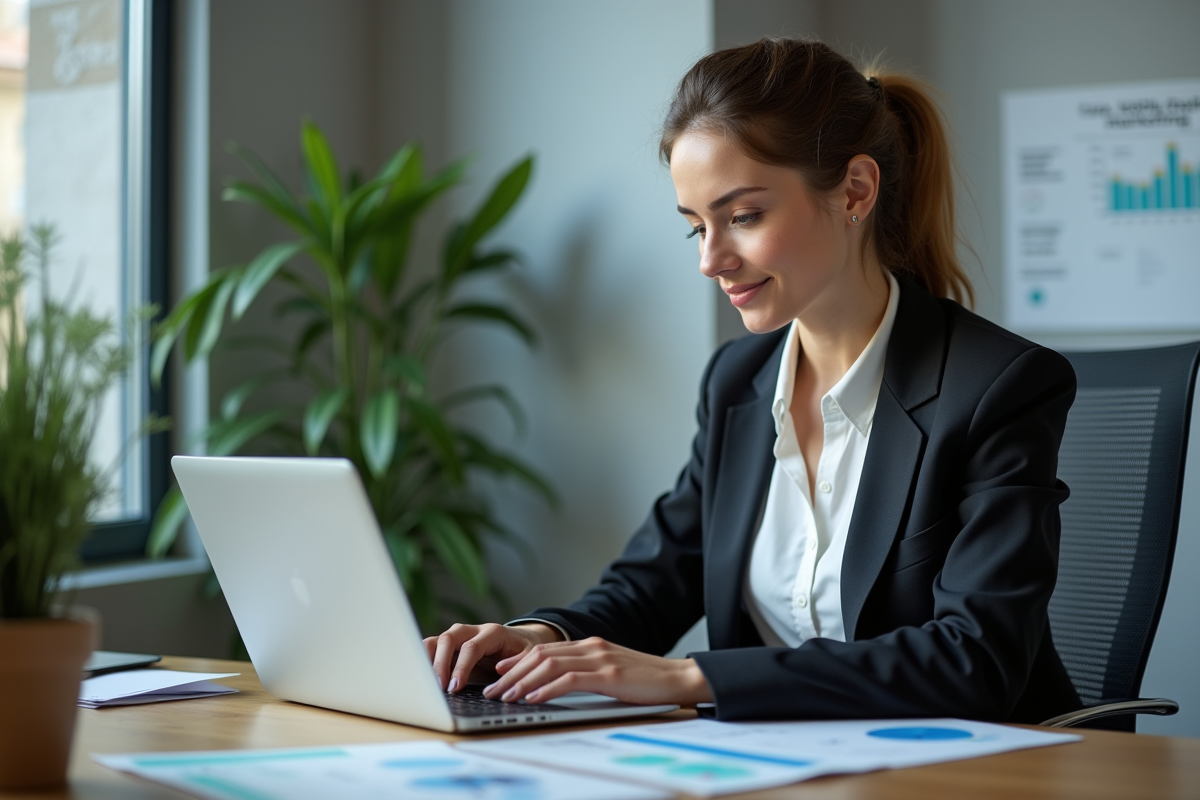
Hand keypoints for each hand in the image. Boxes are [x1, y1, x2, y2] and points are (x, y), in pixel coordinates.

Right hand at [423, 622, 562, 692]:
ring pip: (437, 640)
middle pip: (449, 638)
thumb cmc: (525, 651)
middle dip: (441, 663)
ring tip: (424, 682)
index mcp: (493, 632)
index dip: (462, 667)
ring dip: (427, 659)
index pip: (472, 647)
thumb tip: (502, 675)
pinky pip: (432, 648)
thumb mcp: (530, 658)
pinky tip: (421, 676)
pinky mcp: (451, 645)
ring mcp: (460, 636)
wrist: (522, 641)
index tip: (455, 687)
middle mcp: (473, 630)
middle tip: (439, 687)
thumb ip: (518, 665)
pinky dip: (424, 659)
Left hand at [483, 636, 713, 706]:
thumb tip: (555, 684)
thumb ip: (586, 672)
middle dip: (512, 673)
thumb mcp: (610, 671)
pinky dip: (547, 688)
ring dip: (523, 682)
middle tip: (493, 689)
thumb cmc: (645, 680)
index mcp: (590, 645)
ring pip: (549, 665)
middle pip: (540, 655)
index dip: (518, 661)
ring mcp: (600, 658)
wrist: (678, 678)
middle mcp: (591, 646)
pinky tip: (534, 698)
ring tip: (506, 696)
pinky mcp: (609, 675)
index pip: (544, 649)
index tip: (499, 673)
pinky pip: (570, 680)